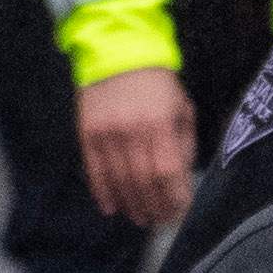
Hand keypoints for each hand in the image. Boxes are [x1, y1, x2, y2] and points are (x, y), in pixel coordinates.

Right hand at [80, 70, 199, 232]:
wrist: (117, 52)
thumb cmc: (157, 83)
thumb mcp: (181, 107)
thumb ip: (184, 142)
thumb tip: (181, 179)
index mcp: (160, 123)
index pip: (168, 171)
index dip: (174, 197)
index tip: (179, 211)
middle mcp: (132, 131)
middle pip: (143, 182)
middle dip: (154, 206)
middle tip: (159, 220)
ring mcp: (107, 134)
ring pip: (119, 180)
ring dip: (131, 204)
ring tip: (139, 217)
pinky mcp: (88, 134)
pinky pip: (95, 171)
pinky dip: (103, 193)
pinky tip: (111, 208)